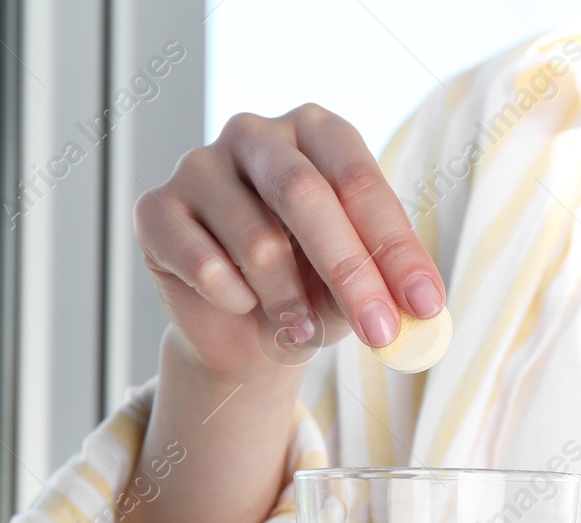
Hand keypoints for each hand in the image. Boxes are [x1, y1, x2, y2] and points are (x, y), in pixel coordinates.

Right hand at [132, 103, 444, 376]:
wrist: (240, 327)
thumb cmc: (310, 289)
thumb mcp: (356, 286)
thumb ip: (383, 288)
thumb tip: (420, 311)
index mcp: (316, 131)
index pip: (360, 181)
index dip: (396, 247)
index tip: (425, 305)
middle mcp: (255, 134)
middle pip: (305, 195)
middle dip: (351, 273)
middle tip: (380, 332)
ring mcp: (198, 165)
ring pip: (256, 243)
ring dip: (288, 303)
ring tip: (297, 326)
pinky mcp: (155, 209)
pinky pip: (205, 267)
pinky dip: (235, 303)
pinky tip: (239, 304)